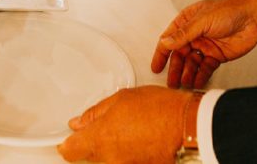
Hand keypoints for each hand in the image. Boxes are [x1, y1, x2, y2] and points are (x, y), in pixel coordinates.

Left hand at [58, 87, 189, 162]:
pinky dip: (128, 154)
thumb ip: (95, 113)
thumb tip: (79, 122)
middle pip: (88, 157)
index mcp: (100, 139)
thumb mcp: (122, 99)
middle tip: (111, 126)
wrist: (188, 126)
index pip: (68, 151)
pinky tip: (140, 140)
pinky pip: (124, 163)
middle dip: (94, 142)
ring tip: (130, 131)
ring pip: (107, 160)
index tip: (71, 137)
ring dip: (113, 148)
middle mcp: (109, 160)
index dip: (68, 143)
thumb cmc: (160, 109)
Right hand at [152, 0, 256, 88]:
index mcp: (187, 21)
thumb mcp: (202, 20)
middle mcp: (195, 34)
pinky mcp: (217, 56)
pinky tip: (197, 82)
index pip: (170, 39)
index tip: (156, 67)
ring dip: (187, 74)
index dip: (162, 53)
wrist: (254, 18)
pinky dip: (201, 76)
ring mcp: (206, 46)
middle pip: (180, 55)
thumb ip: (183, 33)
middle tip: (171, 82)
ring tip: (184, 84)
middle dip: (175, 69)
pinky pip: (205, 68)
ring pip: (192, 63)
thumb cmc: (230, 10)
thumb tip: (166, 41)